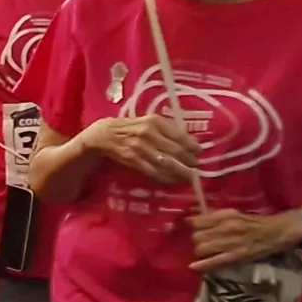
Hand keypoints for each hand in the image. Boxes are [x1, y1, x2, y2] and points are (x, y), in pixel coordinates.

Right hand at [81, 114, 197, 184]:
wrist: (103, 135)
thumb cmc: (130, 127)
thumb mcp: (148, 122)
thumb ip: (167, 130)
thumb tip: (190, 143)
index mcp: (154, 121)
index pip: (179, 135)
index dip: (192, 146)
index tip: (199, 152)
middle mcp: (147, 133)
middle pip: (174, 150)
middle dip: (188, 161)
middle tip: (195, 166)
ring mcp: (139, 147)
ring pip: (165, 163)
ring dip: (179, 172)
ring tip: (188, 176)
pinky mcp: (132, 159)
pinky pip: (152, 171)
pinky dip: (165, 177)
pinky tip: (172, 180)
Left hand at [185, 208, 301, 273]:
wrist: (278, 231)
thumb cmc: (255, 222)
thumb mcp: (233, 214)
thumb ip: (214, 218)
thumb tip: (192, 220)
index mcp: (225, 215)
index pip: (196, 221)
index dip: (188, 226)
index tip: (183, 228)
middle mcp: (226, 227)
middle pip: (197, 236)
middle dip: (195, 240)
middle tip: (201, 242)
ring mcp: (231, 242)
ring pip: (202, 248)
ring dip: (199, 251)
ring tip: (204, 252)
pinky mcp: (237, 255)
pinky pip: (215, 261)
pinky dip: (202, 264)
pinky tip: (193, 266)